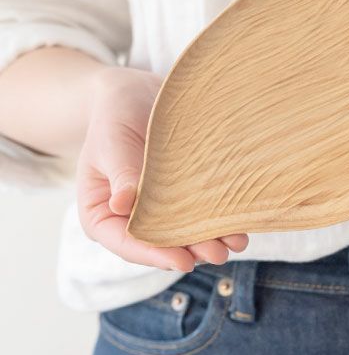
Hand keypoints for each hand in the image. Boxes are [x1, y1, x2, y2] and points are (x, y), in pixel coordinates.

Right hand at [76, 66, 248, 271]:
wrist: (134, 92)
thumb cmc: (114, 116)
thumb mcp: (111, 143)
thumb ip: (120, 172)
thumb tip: (122, 205)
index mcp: (102, 214)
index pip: (126, 243)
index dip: (155, 254)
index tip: (182, 262)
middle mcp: (130, 217)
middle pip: (161, 242)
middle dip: (191, 250)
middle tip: (219, 254)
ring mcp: (158, 206)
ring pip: (184, 230)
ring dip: (210, 238)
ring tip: (237, 242)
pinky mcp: (181, 191)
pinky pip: (199, 208)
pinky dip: (217, 216)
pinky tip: (240, 221)